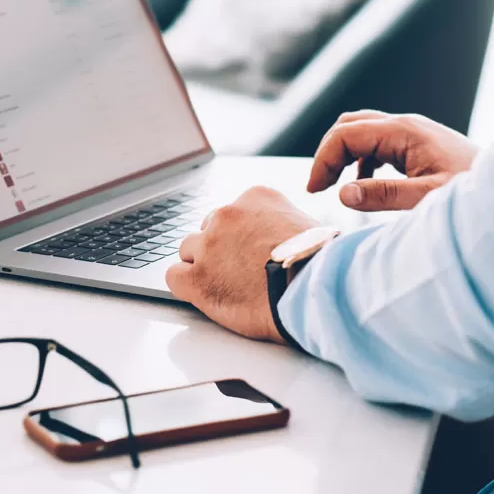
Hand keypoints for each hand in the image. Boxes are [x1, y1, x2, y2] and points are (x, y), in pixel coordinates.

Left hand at [165, 186, 318, 341]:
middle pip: (209, 229)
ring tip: (224, 285)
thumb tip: (284, 236)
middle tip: (239, 271)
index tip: (251, 251)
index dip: (241, 236)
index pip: (234, 213)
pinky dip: (186, 285)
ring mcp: (208, 245)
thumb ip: (284, 224)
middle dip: (220, 249)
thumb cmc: (319, 264)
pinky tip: (203, 294)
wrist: (312, 291)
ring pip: (188, 250)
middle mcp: (227, 215)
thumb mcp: (309, 226)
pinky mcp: (196, 278)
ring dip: (201, 265)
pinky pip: (174, 276)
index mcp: (255, 198)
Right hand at [307, 111, 478, 210]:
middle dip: (328, 152)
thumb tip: (341, 194)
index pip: (346, 134)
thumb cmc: (474, 196)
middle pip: (350, 125)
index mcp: (404, 131)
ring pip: (363, 132)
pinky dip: (361, 161)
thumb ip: (384, 196)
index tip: (314, 190)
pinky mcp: (419, 146)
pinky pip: (378, 144)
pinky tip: (364, 186)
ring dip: (343, 156)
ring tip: (335, 187)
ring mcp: (413, 133)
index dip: (323, 160)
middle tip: (318, 186)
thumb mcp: (427, 199)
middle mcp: (406, 126)